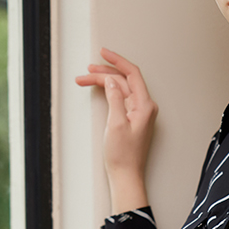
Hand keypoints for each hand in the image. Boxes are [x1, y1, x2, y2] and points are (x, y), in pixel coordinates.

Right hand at [75, 48, 157, 211]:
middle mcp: (145, 107)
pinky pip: (120, 99)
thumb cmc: (123, 155)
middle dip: (103, 74)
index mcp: (145, 105)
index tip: (103, 52)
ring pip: (120, 90)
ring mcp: (139, 113)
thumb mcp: (116, 123)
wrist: (126, 175)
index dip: (117, 61)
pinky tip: (98, 89)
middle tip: (85, 73)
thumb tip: (111, 80)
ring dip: (103, 83)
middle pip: (123, 81)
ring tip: (83, 80)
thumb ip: (114, 98)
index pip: (132, 74)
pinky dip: (107, 93)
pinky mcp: (132, 119)